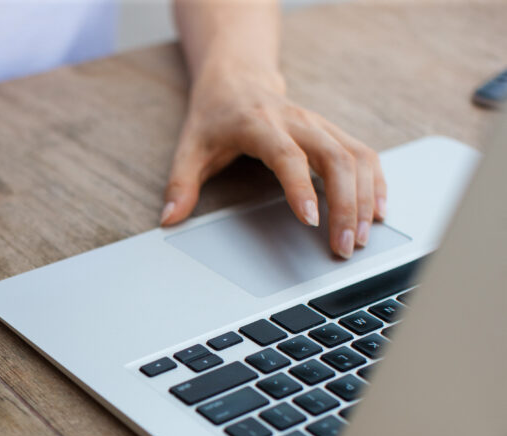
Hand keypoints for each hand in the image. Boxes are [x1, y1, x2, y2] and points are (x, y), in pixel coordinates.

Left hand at [160, 66, 385, 258]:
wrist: (237, 79)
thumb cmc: (214, 117)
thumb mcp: (188, 148)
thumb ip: (180, 185)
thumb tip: (168, 219)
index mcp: (259, 124)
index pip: (287, 155)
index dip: (301, 186)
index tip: (311, 220)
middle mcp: (297, 121)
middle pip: (334, 158)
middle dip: (344, 204)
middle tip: (343, 245)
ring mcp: (319, 124)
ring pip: (356, 157)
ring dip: (364, 199)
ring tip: (361, 237)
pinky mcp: (333, 131)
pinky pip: (364, 154)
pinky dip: (375, 183)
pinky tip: (377, 211)